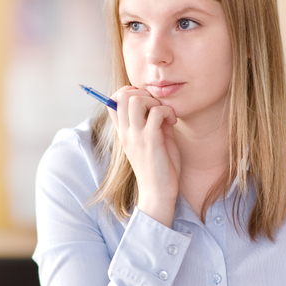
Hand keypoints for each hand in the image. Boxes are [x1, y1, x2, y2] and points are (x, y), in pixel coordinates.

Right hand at [108, 86, 179, 226]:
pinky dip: (167, 111)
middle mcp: (125, 132)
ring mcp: (136, 136)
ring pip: (136, 100)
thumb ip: (153, 123)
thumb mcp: (152, 141)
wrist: (158, 192)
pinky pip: (156, 112)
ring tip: (165, 114)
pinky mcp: (150, 140)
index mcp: (123, 132)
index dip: (129, 93)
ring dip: (154, 101)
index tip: (147, 102)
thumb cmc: (159, 168)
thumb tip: (161, 107)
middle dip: (143, 93)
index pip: (112, 101)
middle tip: (157, 106)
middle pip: (123, 95)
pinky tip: (173, 122)